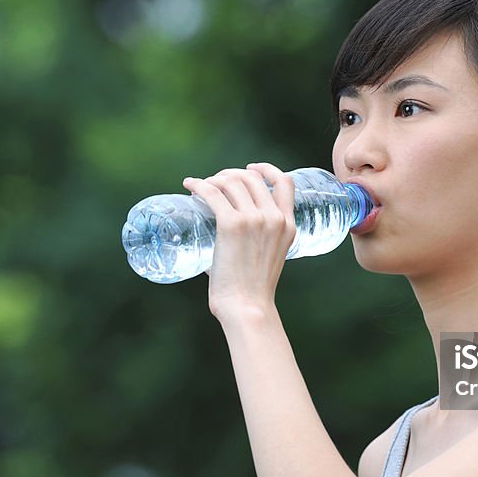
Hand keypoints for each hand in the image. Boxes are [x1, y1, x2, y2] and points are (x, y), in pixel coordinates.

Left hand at [181, 163, 295, 320]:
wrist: (247, 307)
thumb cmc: (253, 290)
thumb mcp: (271, 257)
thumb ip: (260, 241)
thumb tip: (232, 239)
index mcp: (288, 225)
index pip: (285, 182)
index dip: (266, 169)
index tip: (251, 169)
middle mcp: (273, 217)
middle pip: (251, 178)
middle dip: (231, 174)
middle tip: (216, 183)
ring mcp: (253, 219)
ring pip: (231, 181)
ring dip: (213, 179)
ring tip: (202, 187)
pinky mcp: (231, 225)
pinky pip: (212, 193)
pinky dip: (198, 185)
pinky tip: (190, 185)